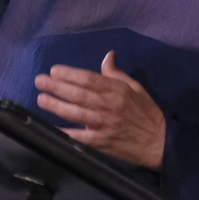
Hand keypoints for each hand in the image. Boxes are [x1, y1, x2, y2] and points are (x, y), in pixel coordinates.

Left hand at [35, 51, 165, 169]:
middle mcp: (108, 106)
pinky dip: (63, 133)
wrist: (159, 143)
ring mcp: (103, 125)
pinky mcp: (100, 143)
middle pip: (79, 94)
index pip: (89, 79)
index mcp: (117, 91)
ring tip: (41, 99)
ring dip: (56, 106)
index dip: (70, 74)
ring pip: (76, 114)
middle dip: (56, 87)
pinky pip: (78, 138)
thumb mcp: (136, 88)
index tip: (54, 71)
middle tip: (39, 81)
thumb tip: (107, 56)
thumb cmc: (146, 113)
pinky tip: (49, 128)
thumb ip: (117, 74)